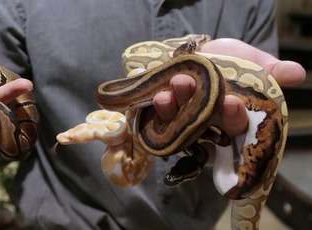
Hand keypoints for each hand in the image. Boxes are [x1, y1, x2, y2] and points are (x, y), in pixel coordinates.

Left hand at [153, 39, 305, 136]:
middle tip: (203, 95)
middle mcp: (208, 131)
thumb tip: (296, 73)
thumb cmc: (228, 62)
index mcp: (234, 122)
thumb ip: (270, 71)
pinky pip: (158, 119)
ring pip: (179, 125)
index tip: (232, 102)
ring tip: (180, 83)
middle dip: (204, 114)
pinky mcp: (162, 118)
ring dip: (178, 107)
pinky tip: (160, 93)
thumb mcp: (251, 64)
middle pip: (206, 132)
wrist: (196, 53)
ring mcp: (183, 126)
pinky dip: (159, 107)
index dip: (234, 119)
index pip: (237, 129)